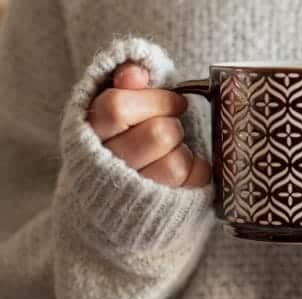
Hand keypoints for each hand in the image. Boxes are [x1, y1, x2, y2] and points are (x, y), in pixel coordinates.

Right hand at [87, 63, 210, 186]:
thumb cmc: (125, 134)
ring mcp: (133, 190)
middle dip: (173, 124)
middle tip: (171, 126)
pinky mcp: (158, 207)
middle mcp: (106, 165)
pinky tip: (184, 166)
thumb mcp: (118, 101)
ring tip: (173, 149)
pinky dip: (196, 169)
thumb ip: (125, 80)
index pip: (116, 108)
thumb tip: (136, 73)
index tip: (175, 102)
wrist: (117, 194)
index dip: (156, 100)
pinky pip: (191, 181)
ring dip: (182, 150)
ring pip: (174, 164)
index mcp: (90, 132)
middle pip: (157, 135)